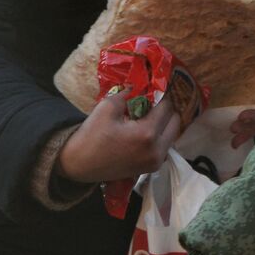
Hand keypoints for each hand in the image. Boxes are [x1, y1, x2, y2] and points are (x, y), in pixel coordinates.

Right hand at [56, 93, 182, 183]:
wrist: (79, 164)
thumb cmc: (92, 135)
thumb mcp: (107, 107)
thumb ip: (128, 94)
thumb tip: (140, 86)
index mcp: (147, 134)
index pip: (166, 107)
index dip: (160, 95)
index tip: (154, 88)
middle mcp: (157, 150)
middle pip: (175, 121)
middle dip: (166, 109)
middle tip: (152, 102)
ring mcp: (156, 161)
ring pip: (172, 134)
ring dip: (164, 123)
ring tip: (147, 115)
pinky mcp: (151, 168)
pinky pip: (165, 146)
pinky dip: (159, 135)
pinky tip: (144, 129)